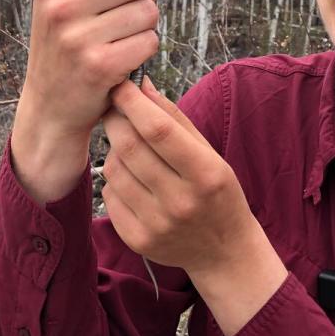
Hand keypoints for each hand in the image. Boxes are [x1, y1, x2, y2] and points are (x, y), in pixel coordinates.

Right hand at [11, 0, 171, 202]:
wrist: (50, 105)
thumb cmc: (67, 43)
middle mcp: (61, 6)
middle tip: (124, 17)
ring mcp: (78, 37)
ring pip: (149, 12)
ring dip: (146, 26)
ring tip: (120, 40)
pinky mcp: (100, 66)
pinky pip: (150, 41)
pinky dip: (145, 50)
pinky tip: (124, 59)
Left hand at [102, 79, 286, 335]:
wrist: (223, 250)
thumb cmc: (217, 192)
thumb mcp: (209, 153)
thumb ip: (174, 119)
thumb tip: (142, 85)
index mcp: (206, 174)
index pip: (158, 130)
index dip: (133, 103)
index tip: (121, 86)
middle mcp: (181, 201)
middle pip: (129, 147)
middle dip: (115, 119)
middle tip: (113, 108)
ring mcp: (157, 224)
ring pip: (115, 170)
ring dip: (114, 149)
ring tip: (128, 147)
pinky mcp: (137, 240)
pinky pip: (110, 196)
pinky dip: (115, 179)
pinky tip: (131, 177)